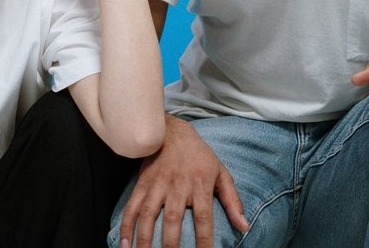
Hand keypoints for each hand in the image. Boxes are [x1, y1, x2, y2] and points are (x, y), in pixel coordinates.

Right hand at [118, 115, 249, 247]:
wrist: (172, 131)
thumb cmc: (200, 156)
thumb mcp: (221, 173)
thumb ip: (232, 201)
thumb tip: (244, 227)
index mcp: (200, 185)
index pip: (203, 218)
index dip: (204, 240)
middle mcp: (178, 185)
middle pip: (172, 219)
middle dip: (170, 244)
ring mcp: (157, 184)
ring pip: (148, 215)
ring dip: (144, 238)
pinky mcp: (142, 183)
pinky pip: (131, 206)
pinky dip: (126, 225)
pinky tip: (124, 244)